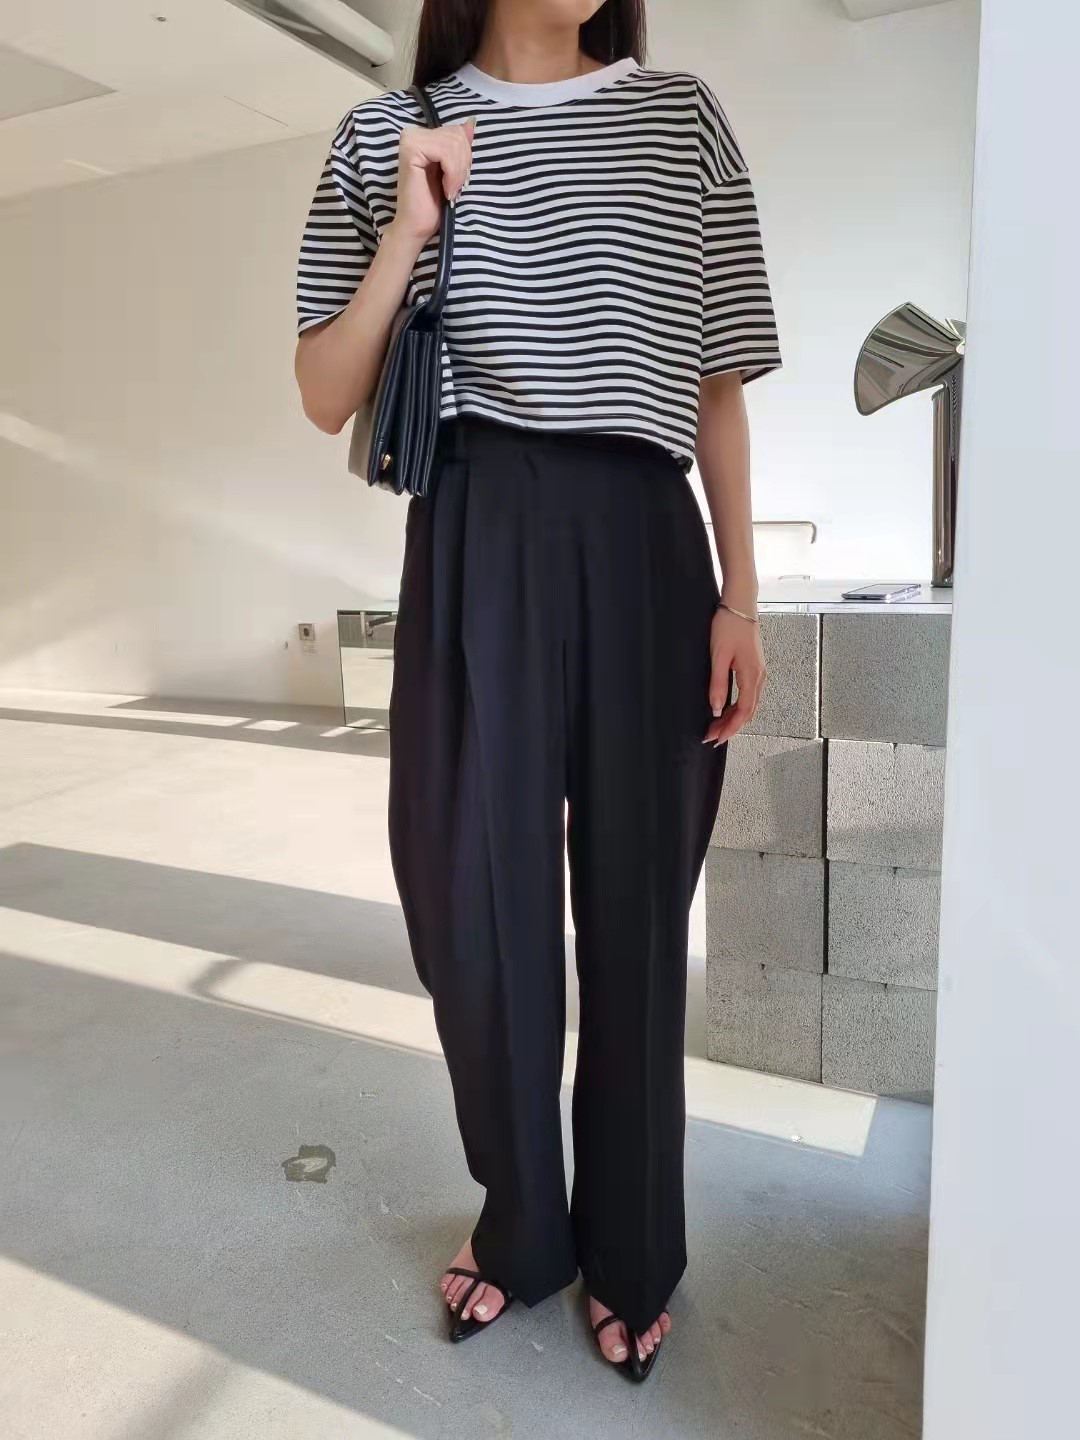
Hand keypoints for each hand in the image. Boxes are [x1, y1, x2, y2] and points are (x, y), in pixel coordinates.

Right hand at [390, 117, 475, 246]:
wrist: (418, 226)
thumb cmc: (435, 203)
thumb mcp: (455, 170)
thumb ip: (460, 146)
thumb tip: (471, 122)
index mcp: (424, 136)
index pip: (458, 132)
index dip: (465, 158)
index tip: (459, 181)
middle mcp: (414, 133)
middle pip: (457, 135)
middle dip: (463, 164)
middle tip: (455, 188)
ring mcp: (410, 139)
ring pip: (454, 143)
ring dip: (458, 172)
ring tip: (450, 190)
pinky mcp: (411, 149)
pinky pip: (445, 152)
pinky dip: (453, 174)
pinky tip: (446, 189)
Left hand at [703, 606, 765, 744]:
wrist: (740, 605)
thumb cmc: (729, 626)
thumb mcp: (718, 656)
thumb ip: (718, 684)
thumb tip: (716, 709)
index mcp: (752, 676)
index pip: (743, 712)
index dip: (730, 728)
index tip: (716, 738)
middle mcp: (760, 677)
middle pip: (748, 712)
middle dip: (731, 727)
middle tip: (712, 736)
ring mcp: (759, 672)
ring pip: (749, 704)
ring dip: (734, 718)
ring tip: (716, 726)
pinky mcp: (754, 667)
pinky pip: (749, 694)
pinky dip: (738, 706)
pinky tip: (726, 709)